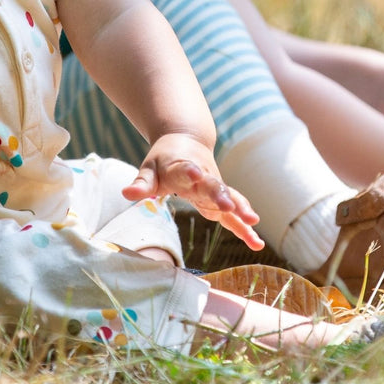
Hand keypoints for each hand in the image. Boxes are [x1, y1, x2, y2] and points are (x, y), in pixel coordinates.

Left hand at [122, 133, 264, 250]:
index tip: (195, 173)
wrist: (185, 139)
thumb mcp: (149, 169)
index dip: (189, 171)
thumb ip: (141, 184)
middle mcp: (202, 176)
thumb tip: (126, 194)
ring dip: (239, 208)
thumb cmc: (164, 160)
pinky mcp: (221, 197)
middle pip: (212, 185)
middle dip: (220, 195)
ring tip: (252, 221)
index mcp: (181, 167)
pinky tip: (256, 243)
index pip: (185, 169)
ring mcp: (214, 186)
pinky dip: (244, 226)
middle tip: (229, 206)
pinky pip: (234, 211)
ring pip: (228, 196)